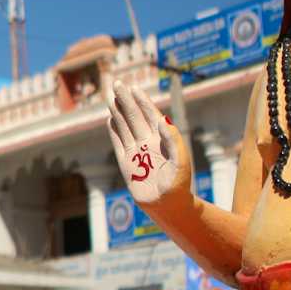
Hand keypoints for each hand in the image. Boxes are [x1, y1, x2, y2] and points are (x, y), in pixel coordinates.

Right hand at [106, 83, 191, 207]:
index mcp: (162, 139)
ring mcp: (136, 152)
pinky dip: (114, 132)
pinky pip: (118, 143)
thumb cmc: (178, 184)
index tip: (134, 88)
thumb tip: (162, 119)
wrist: (167, 205)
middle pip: (134, 117)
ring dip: (117, 113)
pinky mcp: (126, 163)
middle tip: (117, 84)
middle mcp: (148, 142)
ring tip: (110, 98)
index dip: (142, 101)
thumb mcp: (180, 160)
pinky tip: (109, 121)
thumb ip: (172, 139)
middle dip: (125, 101)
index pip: (150, 115)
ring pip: (125, 127)